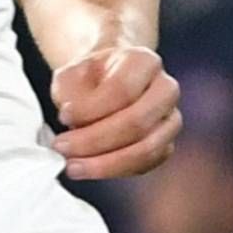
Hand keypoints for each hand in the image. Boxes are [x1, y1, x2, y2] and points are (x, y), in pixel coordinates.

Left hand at [47, 40, 180, 181]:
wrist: (105, 82)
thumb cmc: (89, 78)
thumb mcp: (71, 74)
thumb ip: (70, 94)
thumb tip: (75, 124)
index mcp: (144, 61)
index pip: (122, 89)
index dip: (90, 108)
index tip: (63, 116)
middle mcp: (166, 89)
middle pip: (138, 122)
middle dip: (95, 140)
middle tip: (62, 147)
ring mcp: (170, 119)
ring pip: (145, 150)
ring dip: (104, 163)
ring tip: (73, 166)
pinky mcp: (165, 146)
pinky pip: (143, 165)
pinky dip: (113, 171)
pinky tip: (88, 168)